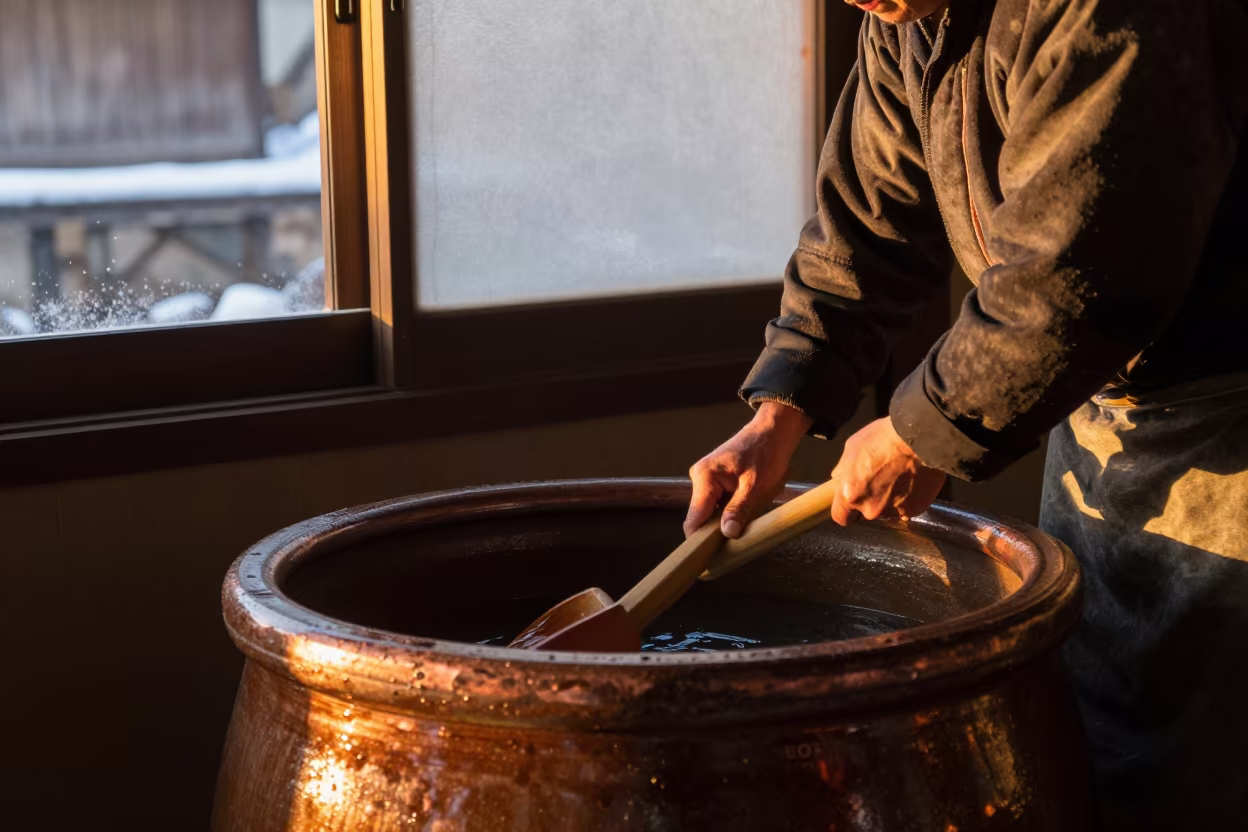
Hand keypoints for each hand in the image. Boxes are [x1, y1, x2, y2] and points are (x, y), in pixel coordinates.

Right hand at [685, 402, 812, 538]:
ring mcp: (705, 478)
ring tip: (748, 517)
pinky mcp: (713, 480)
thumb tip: (727, 534)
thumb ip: (739, 510)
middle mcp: (699, 477)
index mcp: (705, 477)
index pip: (694, 519)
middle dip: (717, 531)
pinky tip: (746, 508)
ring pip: (709, 512)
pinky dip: (729, 511)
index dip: (700, 542)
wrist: (773, 431)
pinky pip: (716, 504)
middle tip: (739, 539)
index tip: (710, 560)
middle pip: (700, 517)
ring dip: (726, 520)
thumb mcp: (756, 486)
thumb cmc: (767, 453)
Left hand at [829, 417, 945, 524]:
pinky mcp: (915, 510)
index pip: (841, 518)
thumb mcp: (852, 447)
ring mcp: (894, 511)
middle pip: (867, 513)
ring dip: (890, 501)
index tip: (851, 504)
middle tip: (880, 481)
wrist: (919, 439)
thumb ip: (843, 469)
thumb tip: (838, 478)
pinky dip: (909, 500)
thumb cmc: (883, 439)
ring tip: (898, 479)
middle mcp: (871, 509)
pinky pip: (908, 509)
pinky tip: (912, 482)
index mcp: (851, 495)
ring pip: (888, 512)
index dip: (846, 511)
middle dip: (871, 501)